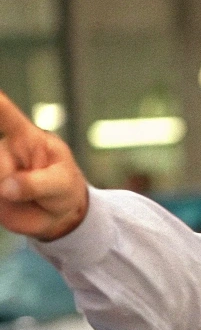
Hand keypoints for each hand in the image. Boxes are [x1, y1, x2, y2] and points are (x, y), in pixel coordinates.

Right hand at [0, 91, 88, 240]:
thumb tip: (5, 187)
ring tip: (27, 197)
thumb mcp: (61, 185)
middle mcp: (5, 149)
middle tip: (38, 191)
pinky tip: (16, 199)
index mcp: (27, 138)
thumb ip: (36, 184)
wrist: (59, 215)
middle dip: (13, 181)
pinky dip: (3, 199)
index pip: (5, 115)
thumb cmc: (65, 189)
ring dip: (9, 195)